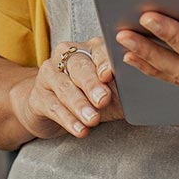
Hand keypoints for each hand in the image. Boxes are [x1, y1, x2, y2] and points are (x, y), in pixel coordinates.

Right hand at [7, 37, 122, 139]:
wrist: (52, 108)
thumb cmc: (89, 97)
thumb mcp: (110, 92)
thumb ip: (122, 90)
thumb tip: (141, 96)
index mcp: (89, 49)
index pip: (98, 50)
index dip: (103, 61)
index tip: (109, 75)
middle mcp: (66, 56)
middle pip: (79, 66)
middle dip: (91, 84)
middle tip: (102, 99)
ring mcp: (49, 74)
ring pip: (64, 87)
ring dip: (80, 105)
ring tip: (92, 120)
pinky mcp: (37, 96)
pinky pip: (53, 107)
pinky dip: (68, 119)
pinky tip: (79, 129)